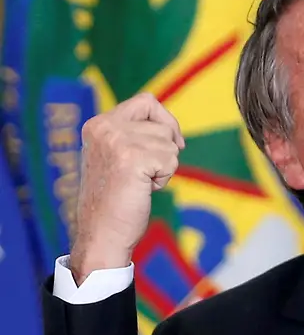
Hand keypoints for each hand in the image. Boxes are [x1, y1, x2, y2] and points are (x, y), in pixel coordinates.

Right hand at [70, 93, 184, 285]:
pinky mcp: (132, 158)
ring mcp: (117, 141)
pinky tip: (143, 189)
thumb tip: (169, 126)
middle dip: (166, 149)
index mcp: (98, 124)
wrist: (101, 232)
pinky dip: (164, 178)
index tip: (173, 142)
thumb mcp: (116, 156)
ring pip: (169, 144)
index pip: (146, 101)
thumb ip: (133, 136)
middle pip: (162, 124)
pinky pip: (171, 161)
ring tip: (140, 183)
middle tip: (148, 173)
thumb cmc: (114, 199)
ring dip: (164, 167)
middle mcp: (105, 127)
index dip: (166, 120)